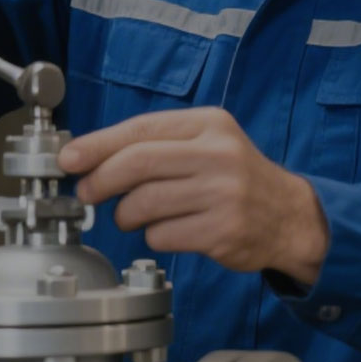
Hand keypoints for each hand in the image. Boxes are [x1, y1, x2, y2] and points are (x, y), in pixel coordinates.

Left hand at [59, 107, 328, 281]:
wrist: (290, 217)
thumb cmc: (235, 179)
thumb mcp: (206, 144)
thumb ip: (156, 146)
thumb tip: (89, 157)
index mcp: (210, 125)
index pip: (141, 130)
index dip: (97, 145)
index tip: (70, 159)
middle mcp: (219, 155)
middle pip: (137, 164)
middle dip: (101, 180)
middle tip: (86, 192)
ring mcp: (223, 194)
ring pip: (145, 203)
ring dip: (125, 215)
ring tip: (131, 216)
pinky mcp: (223, 231)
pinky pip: (162, 235)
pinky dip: (153, 236)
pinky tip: (167, 231)